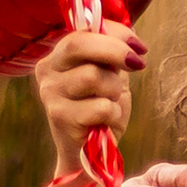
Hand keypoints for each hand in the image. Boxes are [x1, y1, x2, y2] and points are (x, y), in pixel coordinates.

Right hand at [32, 22, 143, 158]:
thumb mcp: (108, 74)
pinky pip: (100, 106)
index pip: (82, 31)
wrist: (89, 155)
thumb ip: (111, 52)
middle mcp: (47, 72)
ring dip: (114, 90)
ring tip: (111, 102)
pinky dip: (113, 113)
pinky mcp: (60, 118)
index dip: (115, 33)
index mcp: (57, 56)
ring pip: (93, 76)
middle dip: (115, 51)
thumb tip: (129, 36)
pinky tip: (105, 122)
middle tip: (138, 63)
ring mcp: (50, 95)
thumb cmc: (100, 110)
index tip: (139, 46)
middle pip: (80, 45)